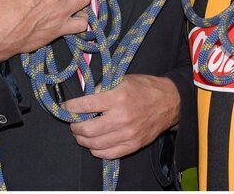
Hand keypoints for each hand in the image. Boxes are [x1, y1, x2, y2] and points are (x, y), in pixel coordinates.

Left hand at [63, 75, 179, 159]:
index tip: (64, 107)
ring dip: (82, 140)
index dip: (69, 107)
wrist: (169, 102)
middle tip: (73, 122)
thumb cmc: (143, 88)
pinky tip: (94, 143)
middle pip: (87, 129)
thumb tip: (81, 97)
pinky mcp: (133, 145)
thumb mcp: (121, 79)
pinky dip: (96, 150)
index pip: (85, 105)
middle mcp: (121, 117)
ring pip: (94, 144)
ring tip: (81, 133)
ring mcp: (128, 134)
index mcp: (118, 97)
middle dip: (74, 126)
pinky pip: (108, 154)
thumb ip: (101, 88)